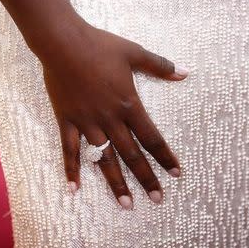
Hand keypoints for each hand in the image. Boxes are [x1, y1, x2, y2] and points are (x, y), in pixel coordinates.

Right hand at [40, 23, 188, 208]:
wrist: (63, 43)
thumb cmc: (100, 47)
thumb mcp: (135, 53)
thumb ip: (161, 66)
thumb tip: (185, 73)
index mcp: (129, 105)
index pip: (152, 138)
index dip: (165, 157)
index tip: (176, 174)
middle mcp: (110, 120)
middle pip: (132, 155)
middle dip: (147, 178)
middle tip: (158, 199)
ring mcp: (87, 123)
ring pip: (104, 160)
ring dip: (116, 183)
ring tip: (126, 204)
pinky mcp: (67, 122)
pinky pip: (69, 150)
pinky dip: (71, 170)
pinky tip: (74, 189)